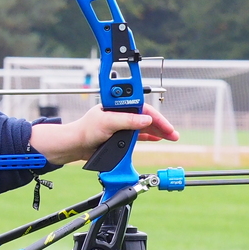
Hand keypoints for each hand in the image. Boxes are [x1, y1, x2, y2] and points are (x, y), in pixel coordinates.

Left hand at [27, 103, 178, 167]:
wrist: (75, 145)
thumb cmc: (85, 130)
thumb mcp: (107, 122)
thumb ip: (127, 120)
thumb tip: (146, 119)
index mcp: (118, 105)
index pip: (143, 108)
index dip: (156, 116)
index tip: (167, 126)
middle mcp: (121, 112)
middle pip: (146, 117)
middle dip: (161, 125)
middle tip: (173, 134)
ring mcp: (121, 124)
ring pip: (144, 126)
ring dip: (157, 131)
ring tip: (170, 137)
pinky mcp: (120, 135)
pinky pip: (138, 134)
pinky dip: (149, 136)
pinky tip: (157, 138)